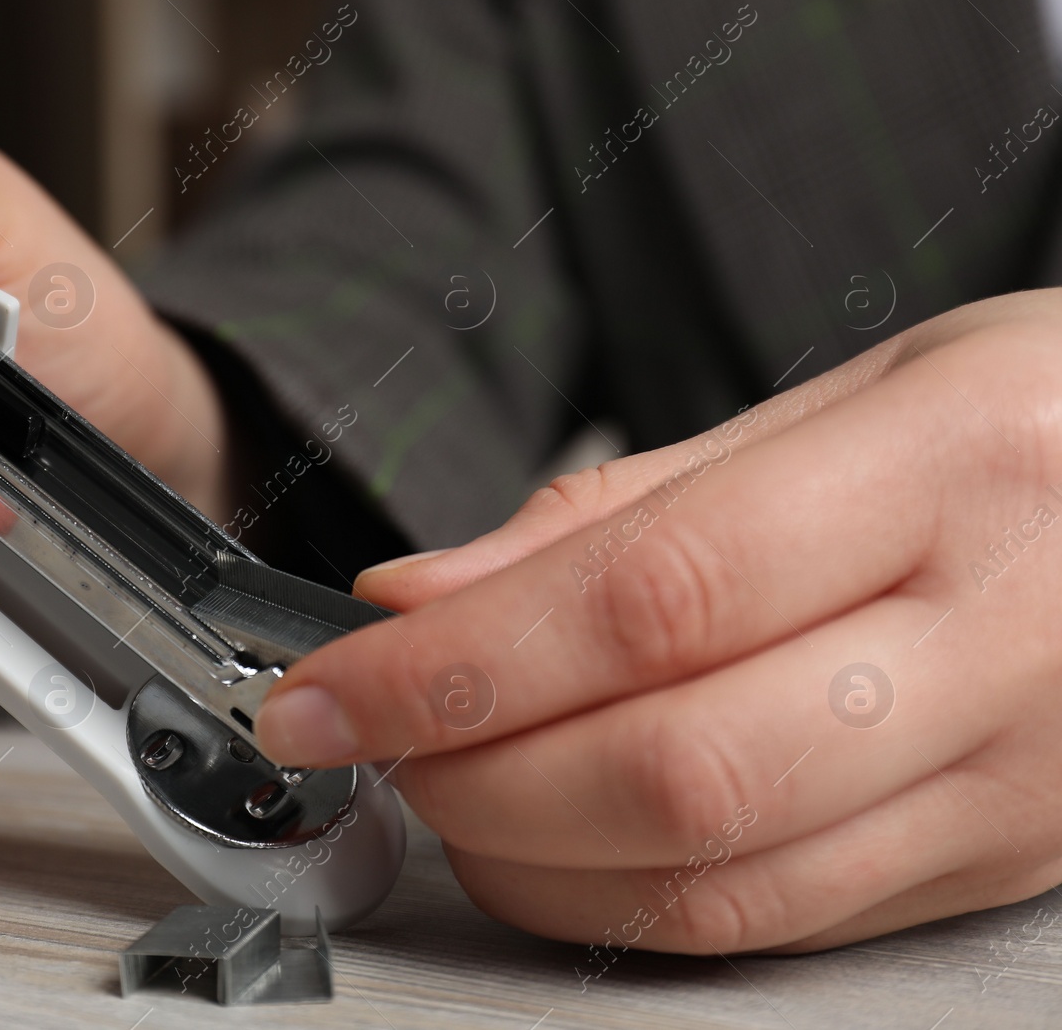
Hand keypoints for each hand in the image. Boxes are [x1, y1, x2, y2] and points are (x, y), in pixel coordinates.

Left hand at [255, 293, 1061, 954]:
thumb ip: (627, 506)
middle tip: (372, 735)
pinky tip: (553, 841)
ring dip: (529, 853)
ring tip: (445, 785)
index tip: (328, 688)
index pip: (652, 596)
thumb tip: (430, 594)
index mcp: (956, 468)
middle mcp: (1000, 639)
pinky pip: (779, 920)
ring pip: (720, 879)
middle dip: (470, 770)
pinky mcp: (999, 864)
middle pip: (676, 766)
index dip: (460, 664)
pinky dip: (626, 897)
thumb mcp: (847, 399)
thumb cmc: (1033, 424)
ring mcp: (1013, 779)